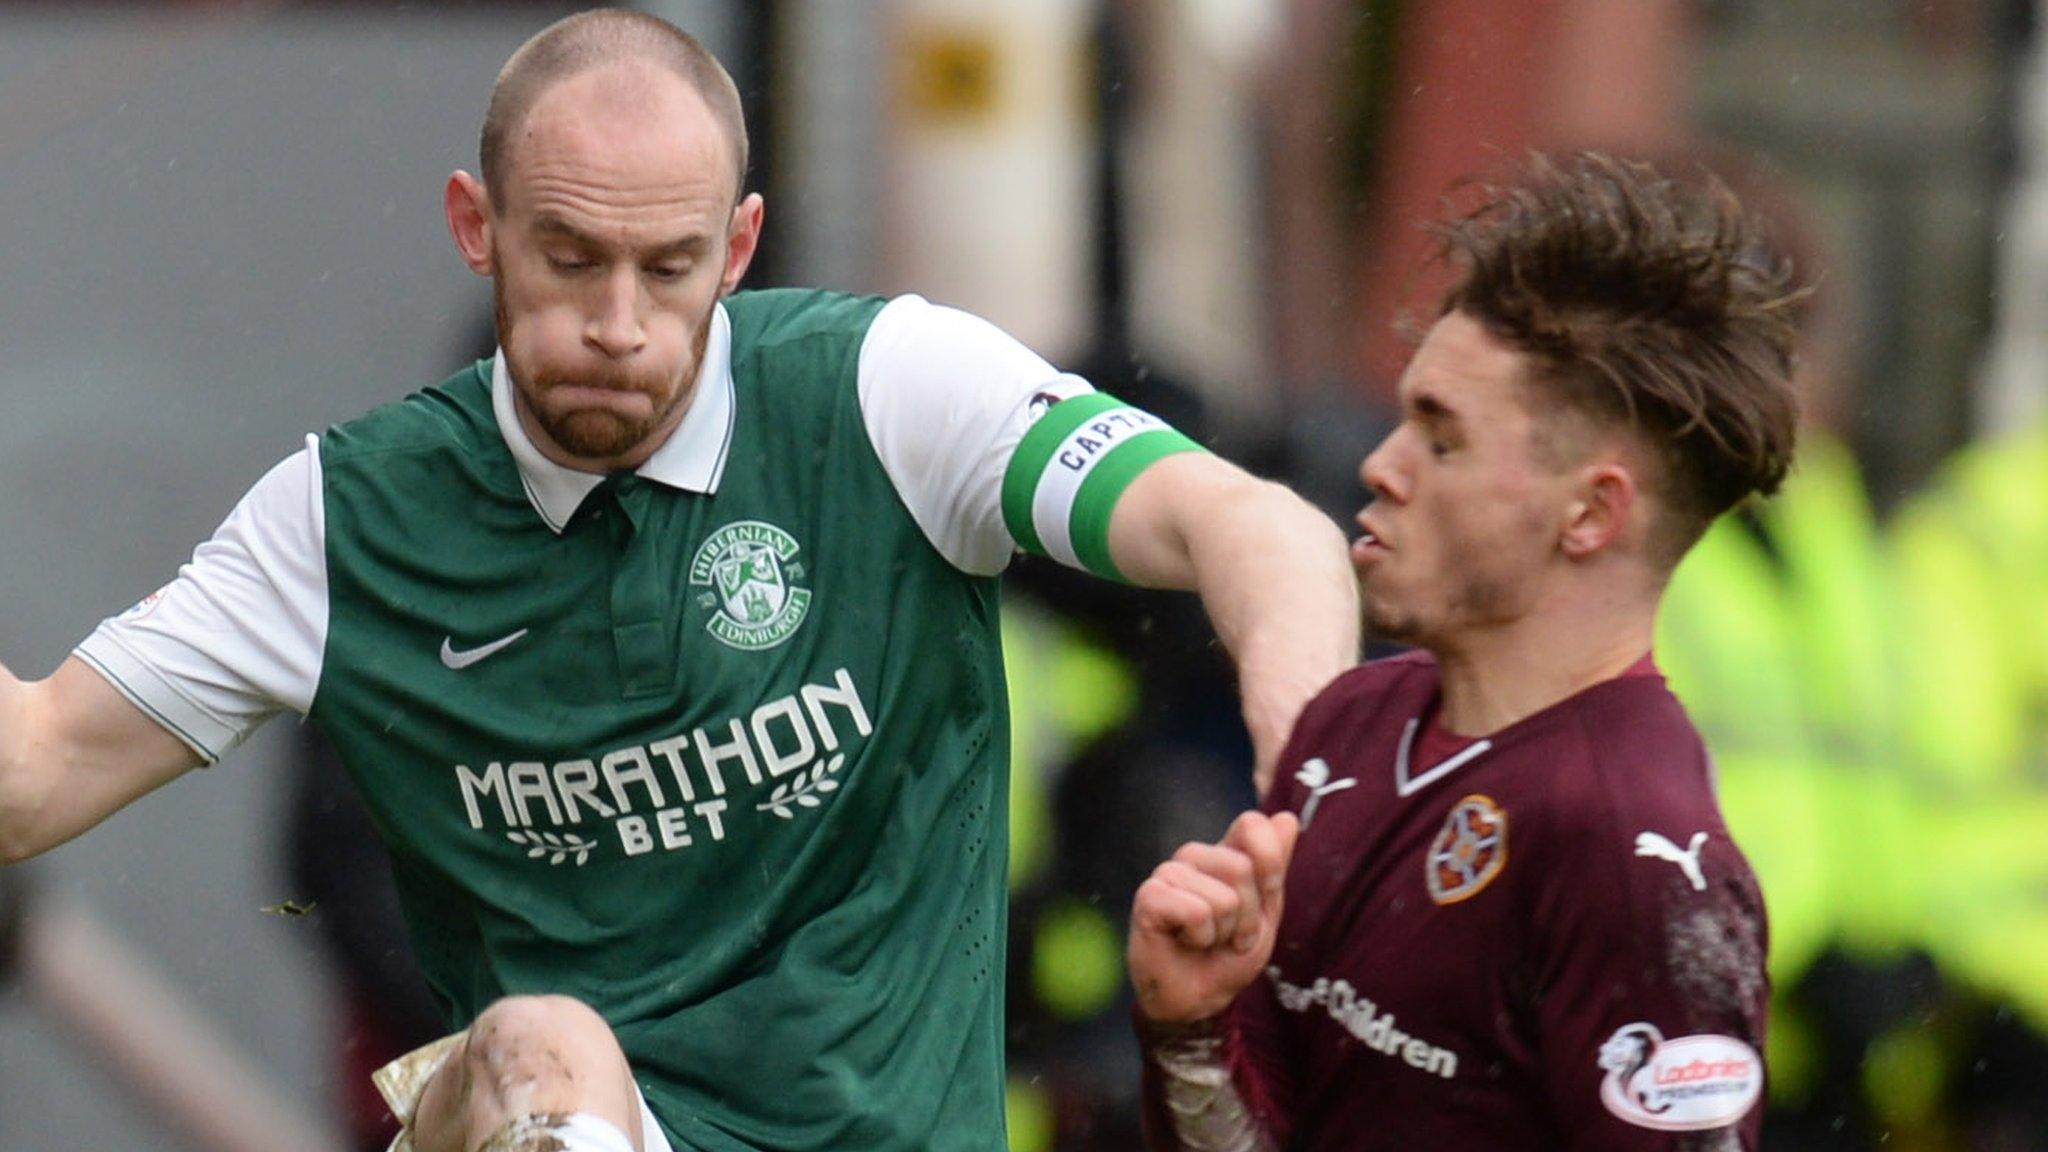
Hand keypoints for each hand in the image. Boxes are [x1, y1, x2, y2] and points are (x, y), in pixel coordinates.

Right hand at [1128, 811, 1299, 1023]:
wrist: (1198, 999)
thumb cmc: (1228, 956)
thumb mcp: (1266, 912)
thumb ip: (1274, 866)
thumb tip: (1288, 817)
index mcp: (1222, 852)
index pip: (1252, 823)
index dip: (1271, 864)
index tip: (1267, 897)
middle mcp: (1193, 856)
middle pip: (1242, 867)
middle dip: (1248, 916)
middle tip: (1231, 935)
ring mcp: (1168, 873)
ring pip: (1222, 897)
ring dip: (1224, 932)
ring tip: (1207, 940)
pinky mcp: (1148, 897)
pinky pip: (1197, 913)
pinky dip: (1201, 938)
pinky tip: (1185, 943)